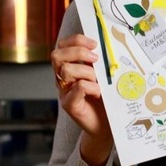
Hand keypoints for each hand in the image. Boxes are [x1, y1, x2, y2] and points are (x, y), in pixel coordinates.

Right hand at [51, 34, 111, 165]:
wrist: (106, 124)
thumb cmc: (105, 99)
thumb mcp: (102, 75)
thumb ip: (99, 62)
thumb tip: (107, 46)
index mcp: (69, 67)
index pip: (62, 46)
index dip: (76, 40)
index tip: (94, 44)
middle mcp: (63, 78)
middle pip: (57, 55)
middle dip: (78, 52)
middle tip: (96, 59)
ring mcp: (64, 92)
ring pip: (66, 71)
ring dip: (87, 72)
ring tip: (99, 80)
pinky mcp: (69, 105)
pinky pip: (77, 88)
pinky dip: (92, 87)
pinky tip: (99, 92)